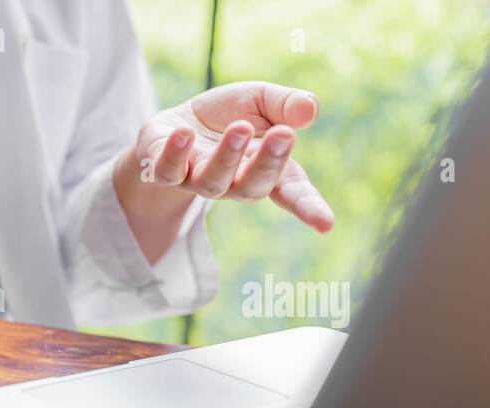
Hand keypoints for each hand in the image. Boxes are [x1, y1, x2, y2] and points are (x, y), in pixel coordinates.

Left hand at [132, 81, 334, 232]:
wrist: (176, 126)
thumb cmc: (228, 117)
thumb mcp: (261, 100)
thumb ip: (285, 104)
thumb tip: (310, 110)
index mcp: (265, 170)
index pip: (292, 192)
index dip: (308, 208)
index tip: (326, 225)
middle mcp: (233, 183)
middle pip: (253, 186)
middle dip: (269, 162)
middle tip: (283, 133)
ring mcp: (197, 181)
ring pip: (212, 181)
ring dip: (227, 156)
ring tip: (240, 127)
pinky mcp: (163, 172)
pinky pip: (167, 171)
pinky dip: (175, 153)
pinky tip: (183, 133)